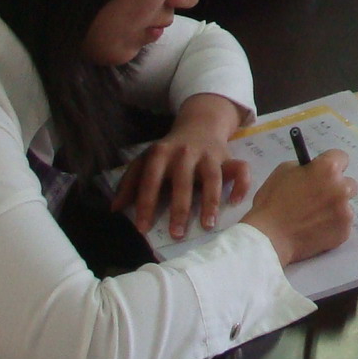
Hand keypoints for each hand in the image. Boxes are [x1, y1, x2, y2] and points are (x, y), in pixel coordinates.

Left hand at [112, 93, 247, 239]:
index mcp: (161, 153)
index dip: (146, 204)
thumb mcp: (146, 160)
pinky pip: (240, 169)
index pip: (151, 180)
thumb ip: (130, 182)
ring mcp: (209, 154)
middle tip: (176, 234)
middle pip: (183, 181)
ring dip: (210, 202)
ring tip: (208, 225)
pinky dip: (242, 185)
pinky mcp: (228, 156)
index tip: (143, 229)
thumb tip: (116, 209)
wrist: (200, 124)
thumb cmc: (169, 151)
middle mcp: (185, 152)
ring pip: (213, 177)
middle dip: (180, 209)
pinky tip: (235, 202)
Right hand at [243, 151, 356, 266]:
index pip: (341, 158)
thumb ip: (306, 168)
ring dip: (334, 209)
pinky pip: (341, 225)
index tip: (324, 173)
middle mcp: (342, 188)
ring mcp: (345, 211)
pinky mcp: (344, 232)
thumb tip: (314, 169)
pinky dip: (331, 227)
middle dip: (336, 188)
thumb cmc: (272, 202)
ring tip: (313, 218)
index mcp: (328, 169)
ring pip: (345, 206)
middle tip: (318, 198)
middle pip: (348, 183)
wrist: (268, 239)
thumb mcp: (283, 172)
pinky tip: (314, 231)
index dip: (331, 165)